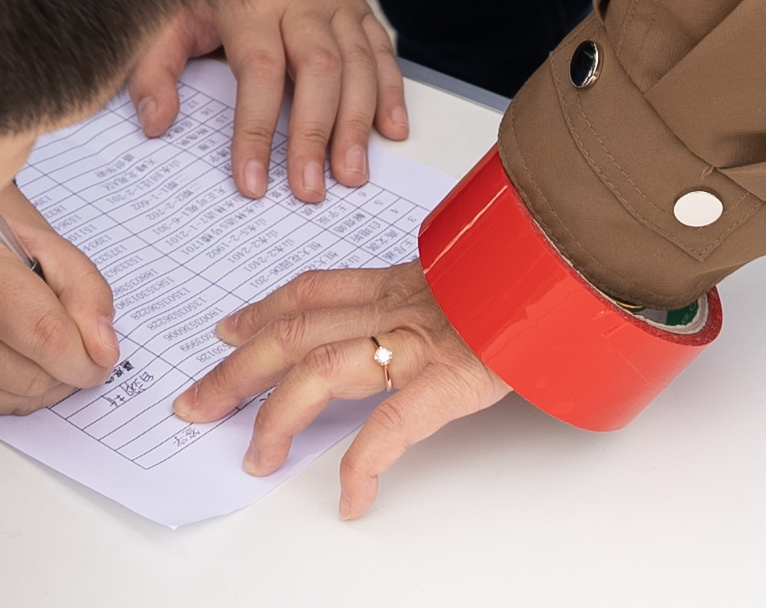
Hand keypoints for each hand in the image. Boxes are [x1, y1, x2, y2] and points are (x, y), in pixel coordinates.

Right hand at [0, 187, 119, 410]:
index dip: (84, 357)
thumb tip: (103, 349)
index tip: (101, 357)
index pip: (40, 333)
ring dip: (40, 385)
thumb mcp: (29, 225)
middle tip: (78, 348)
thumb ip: (77, 282)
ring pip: (3, 398)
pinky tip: (13, 356)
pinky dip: (6, 388)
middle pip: (24, 375)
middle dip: (66, 372)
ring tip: (48, 350)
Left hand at [131, 0, 405, 201]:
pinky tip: (391, 131)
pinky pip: (382, 51)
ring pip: (358, 62)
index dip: (257, 130)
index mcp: (249, 0)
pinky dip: (392, 92)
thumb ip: (154, 68)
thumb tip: (156, 123)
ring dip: (358, 122)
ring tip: (352, 174)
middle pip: (319, 67)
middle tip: (311, 190)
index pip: (259, 70)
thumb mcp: (166, 17)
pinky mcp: (361, 8)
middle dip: (316, 133)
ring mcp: (337, 1)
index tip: (253, 183)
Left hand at [176, 262, 508, 519]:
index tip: (228, 328)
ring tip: (254, 457)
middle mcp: (395, 306)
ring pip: (319, 370)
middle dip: (236, 370)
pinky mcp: (445, 380)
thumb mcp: (476, 271)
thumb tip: (439, 306)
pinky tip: (350, 499)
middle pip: (293, 331)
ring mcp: (416, 342)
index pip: (313, 290)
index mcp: (400, 281)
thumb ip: (444, 289)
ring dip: (275, 416)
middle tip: (193, 404)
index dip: (263, 309)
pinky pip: (388, 427)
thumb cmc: (531, 274)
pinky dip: (362, 465)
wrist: (572, 267)